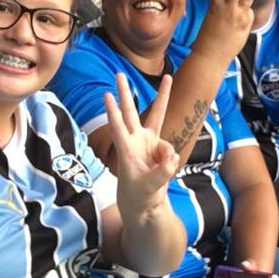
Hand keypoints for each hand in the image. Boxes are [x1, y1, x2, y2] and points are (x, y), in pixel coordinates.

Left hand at [104, 72, 179, 216]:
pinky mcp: (160, 147)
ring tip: (168, 77)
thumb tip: (172, 157)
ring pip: (157, 114)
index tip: (106, 94)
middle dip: (125, 92)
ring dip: (162, 94)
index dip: (113, 112)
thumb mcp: (149, 187)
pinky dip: (171, 160)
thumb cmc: (140, 196)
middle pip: (131, 111)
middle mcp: (136, 141)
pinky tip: (166, 169)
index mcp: (127, 150)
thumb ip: (162, 172)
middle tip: (119, 73)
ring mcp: (149, 142)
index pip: (118, 128)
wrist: (146, 204)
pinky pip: (171, 147)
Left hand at [192, 0, 258, 61]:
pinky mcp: (215, 7)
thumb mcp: (240, 37)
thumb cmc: (223, 51)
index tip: (238, 9)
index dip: (243, 7)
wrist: (211, 57)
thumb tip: (242, 15)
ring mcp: (228, 9)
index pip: (248, 6)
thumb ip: (242, 23)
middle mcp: (240, 13)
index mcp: (247, 20)